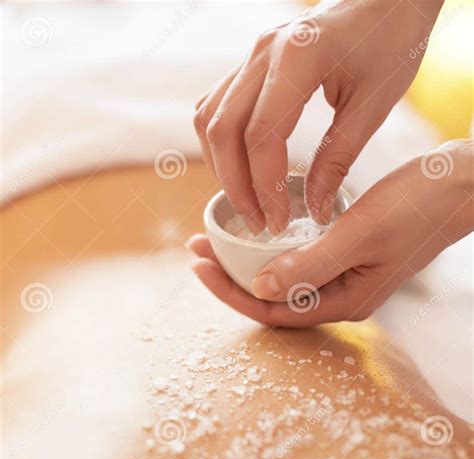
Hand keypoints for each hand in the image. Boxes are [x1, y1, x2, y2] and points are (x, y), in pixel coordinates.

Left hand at [189, 141, 472, 327]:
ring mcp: (345, 278)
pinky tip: (254, 232)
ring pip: (283, 280)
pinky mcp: (348, 257)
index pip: (272, 311)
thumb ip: (310, 264)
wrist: (461, 187)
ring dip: (246, 264)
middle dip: (230, 279)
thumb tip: (258, 287)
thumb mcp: (360, 234)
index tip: (199, 264)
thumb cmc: (418, 208)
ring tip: (214, 242)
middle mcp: (341, 297)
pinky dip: (271, 250)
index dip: (230, 292)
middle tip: (195, 250)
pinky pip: (299, 262)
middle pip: (272, 300)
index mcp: (344, 302)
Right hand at [193, 0, 443, 233]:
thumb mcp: (373, 106)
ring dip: (222, 168)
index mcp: (297, 57)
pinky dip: (221, 145)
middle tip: (260, 224)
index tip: (278, 222)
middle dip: (236, 186)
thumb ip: (337, 159)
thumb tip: (315, 211)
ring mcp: (252, 54)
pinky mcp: (251, 62)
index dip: (264, 187)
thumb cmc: (391, 41)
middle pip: (222, 131)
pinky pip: (216, 106)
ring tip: (249, 203)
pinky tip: (242, 170)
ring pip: (209, 119)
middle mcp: (263, 51)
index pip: (261, 136)